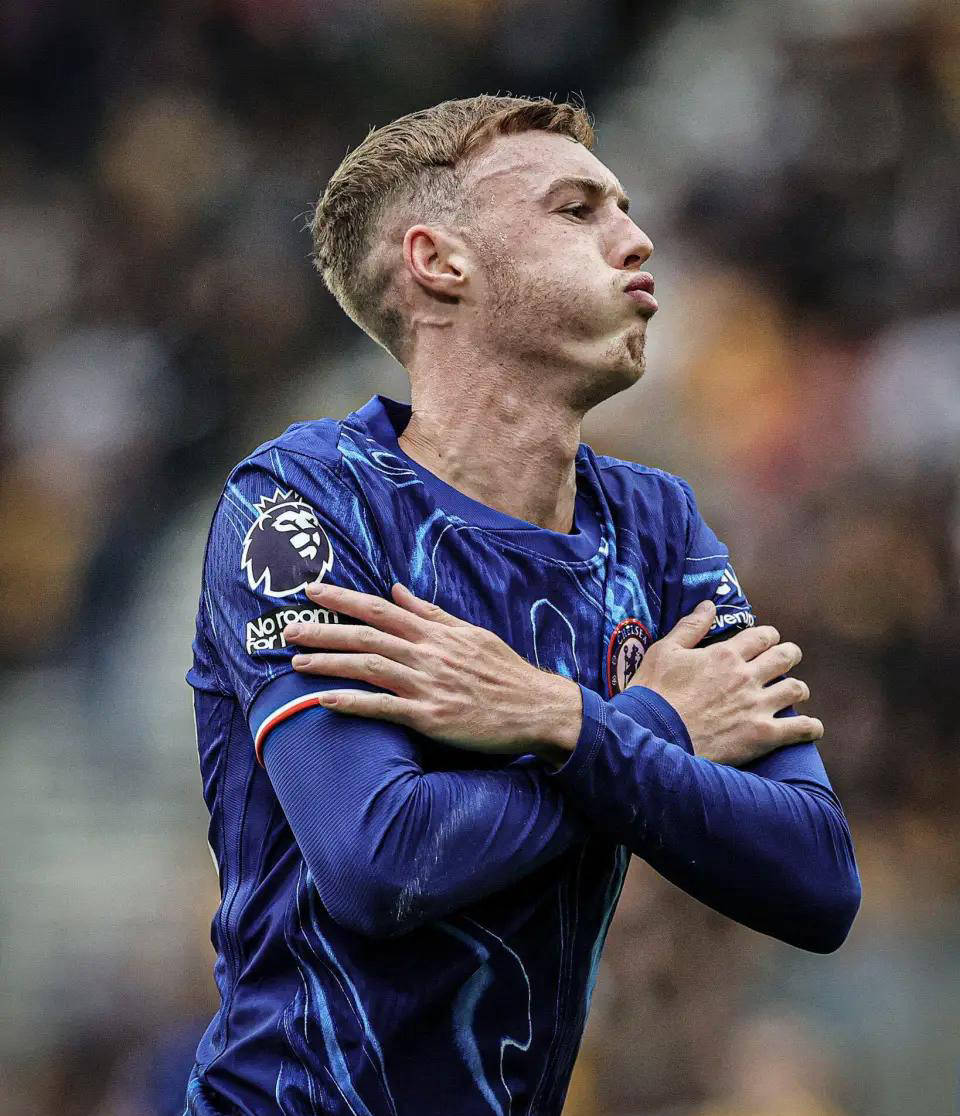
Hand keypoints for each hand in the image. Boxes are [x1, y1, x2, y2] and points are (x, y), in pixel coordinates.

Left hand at [283, 582, 582, 755]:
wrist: (538, 709)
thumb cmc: (505, 672)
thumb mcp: (471, 633)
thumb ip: (431, 613)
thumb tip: (399, 590)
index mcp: (437, 632)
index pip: (382, 608)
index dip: (344, 598)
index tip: (313, 590)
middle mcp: (429, 653)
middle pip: (367, 635)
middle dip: (325, 629)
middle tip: (289, 628)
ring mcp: (429, 685)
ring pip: (369, 667)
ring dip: (330, 663)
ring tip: (297, 662)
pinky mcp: (432, 717)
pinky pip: (384, 707)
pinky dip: (353, 702)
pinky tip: (325, 700)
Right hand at [628, 600, 823, 765]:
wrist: (653, 735)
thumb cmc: (654, 692)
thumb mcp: (664, 651)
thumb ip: (690, 627)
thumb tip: (709, 605)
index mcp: (725, 654)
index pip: (762, 636)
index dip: (768, 636)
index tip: (767, 641)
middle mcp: (747, 676)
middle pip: (785, 657)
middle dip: (789, 655)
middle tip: (787, 660)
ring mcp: (757, 705)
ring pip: (796, 689)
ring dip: (797, 688)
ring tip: (794, 691)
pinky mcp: (762, 735)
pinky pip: (800, 729)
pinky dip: (810, 727)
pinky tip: (812, 727)